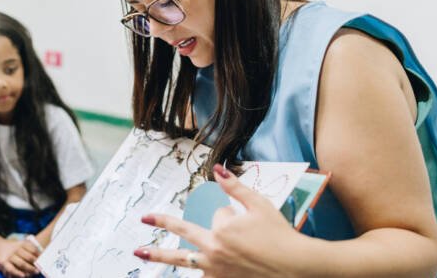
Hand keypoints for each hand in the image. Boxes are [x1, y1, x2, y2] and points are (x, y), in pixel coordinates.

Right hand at [0, 238, 39, 277]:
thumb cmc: (13, 247)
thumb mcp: (21, 244)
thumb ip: (31, 249)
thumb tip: (43, 254)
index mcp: (21, 243)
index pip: (33, 249)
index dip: (39, 255)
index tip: (44, 260)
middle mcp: (16, 249)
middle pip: (28, 257)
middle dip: (35, 263)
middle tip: (40, 268)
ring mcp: (9, 256)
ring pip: (21, 264)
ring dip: (29, 269)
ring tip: (35, 272)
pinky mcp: (4, 262)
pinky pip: (11, 269)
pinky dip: (18, 273)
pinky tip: (23, 275)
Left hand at [134, 164, 307, 277]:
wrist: (296, 268)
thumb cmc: (280, 237)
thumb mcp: (259, 206)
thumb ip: (235, 188)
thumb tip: (217, 169)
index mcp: (223, 229)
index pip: (219, 214)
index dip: (233, 215)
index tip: (248, 224)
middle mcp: (214, 250)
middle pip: (183, 233)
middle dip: (161, 223)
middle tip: (144, 218)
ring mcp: (215, 270)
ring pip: (183, 260)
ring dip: (160, 257)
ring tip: (140, 254)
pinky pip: (200, 277)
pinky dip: (194, 274)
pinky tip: (182, 273)